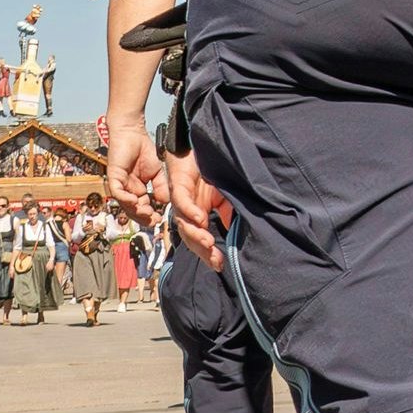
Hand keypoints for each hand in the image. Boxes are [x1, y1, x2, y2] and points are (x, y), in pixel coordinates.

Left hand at [107, 127, 165, 218]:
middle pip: (132, 210)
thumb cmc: (143, 149)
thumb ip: (160, 187)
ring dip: (135, 210)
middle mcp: (127, 189)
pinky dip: (126, 199)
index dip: (149, 215)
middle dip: (143, 217)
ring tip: (147, 213)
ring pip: (124, 204)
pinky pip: (117, 192)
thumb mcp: (157, 172)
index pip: (142, 207)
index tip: (159, 219)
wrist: (132, 132)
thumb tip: (164, 202)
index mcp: (137, 189)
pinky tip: (135, 201)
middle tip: (153, 220)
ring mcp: (120, 184)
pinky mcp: (114, 177)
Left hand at [168, 155, 228, 271]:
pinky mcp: (178, 186)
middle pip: (190, 238)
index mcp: (197, 217)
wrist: (197, 148)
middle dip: (202, 251)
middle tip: (215, 260)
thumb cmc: (210, 173)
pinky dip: (191, 212)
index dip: (208, 254)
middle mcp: (187, 212)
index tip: (220, 265)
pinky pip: (182, 202)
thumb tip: (234, 233)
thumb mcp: (223, 198)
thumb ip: (227, 215)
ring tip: (209, 243)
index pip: (200, 241)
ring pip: (184, 224)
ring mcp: (181, 201)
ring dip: (196, 235)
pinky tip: (200, 219)